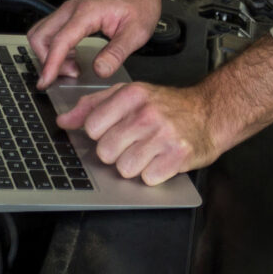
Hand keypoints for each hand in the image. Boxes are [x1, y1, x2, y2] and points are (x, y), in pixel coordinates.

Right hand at [25, 0, 165, 87]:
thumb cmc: (139, 2)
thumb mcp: (136, 32)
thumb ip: (117, 53)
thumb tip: (100, 71)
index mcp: (87, 12)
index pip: (60, 41)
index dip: (51, 65)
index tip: (45, 82)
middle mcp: (72, 9)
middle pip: (39, 35)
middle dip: (46, 60)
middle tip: (69, 75)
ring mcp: (69, 10)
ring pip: (41, 33)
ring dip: (49, 54)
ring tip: (72, 68)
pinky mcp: (70, 14)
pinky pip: (50, 32)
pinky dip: (54, 48)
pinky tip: (72, 58)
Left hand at [56, 81, 216, 184]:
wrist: (209, 113)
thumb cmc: (165, 106)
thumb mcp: (128, 95)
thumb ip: (92, 106)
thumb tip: (63, 121)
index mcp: (131, 95)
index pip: (92, 126)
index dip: (99, 134)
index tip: (112, 130)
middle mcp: (147, 113)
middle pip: (105, 151)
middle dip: (116, 153)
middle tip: (133, 143)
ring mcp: (163, 135)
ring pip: (124, 169)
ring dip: (134, 165)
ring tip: (148, 152)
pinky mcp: (178, 155)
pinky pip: (148, 178)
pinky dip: (153, 174)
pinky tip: (161, 160)